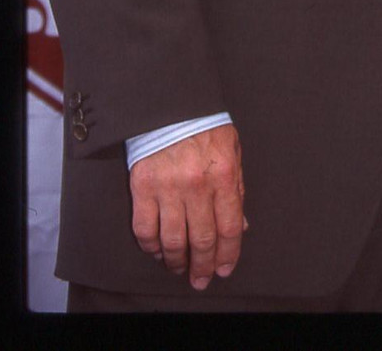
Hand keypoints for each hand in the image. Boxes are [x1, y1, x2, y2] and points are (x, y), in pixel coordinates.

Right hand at [129, 123, 246, 289]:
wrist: (170, 101)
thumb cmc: (204, 125)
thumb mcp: (232, 150)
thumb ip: (236, 189)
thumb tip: (239, 226)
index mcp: (223, 175)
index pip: (229, 227)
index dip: (227, 254)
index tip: (224, 269)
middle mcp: (196, 185)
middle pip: (201, 239)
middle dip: (203, 266)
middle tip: (201, 280)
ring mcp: (167, 188)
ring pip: (172, 241)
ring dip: (177, 262)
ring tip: (180, 268)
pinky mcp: (142, 187)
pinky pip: (144, 229)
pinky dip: (151, 247)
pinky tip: (157, 251)